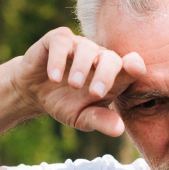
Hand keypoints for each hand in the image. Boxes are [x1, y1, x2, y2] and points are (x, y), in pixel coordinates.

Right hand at [8, 27, 145, 135]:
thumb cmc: (64, 103)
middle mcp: (98, 57)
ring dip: (82, 67)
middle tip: (95, 93)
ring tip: (74, 85)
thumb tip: (119, 130)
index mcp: (111, 75)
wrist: (33, 92)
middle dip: (106, 74)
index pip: (129, 67)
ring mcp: (78, 46)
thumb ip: (100, 121)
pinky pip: (62, 42)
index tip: (136, 70)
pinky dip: (58, 59)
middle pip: (111, 58)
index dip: (134, 66)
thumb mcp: (81, 117)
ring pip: (87, 48)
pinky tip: (54, 77)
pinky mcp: (57, 39)